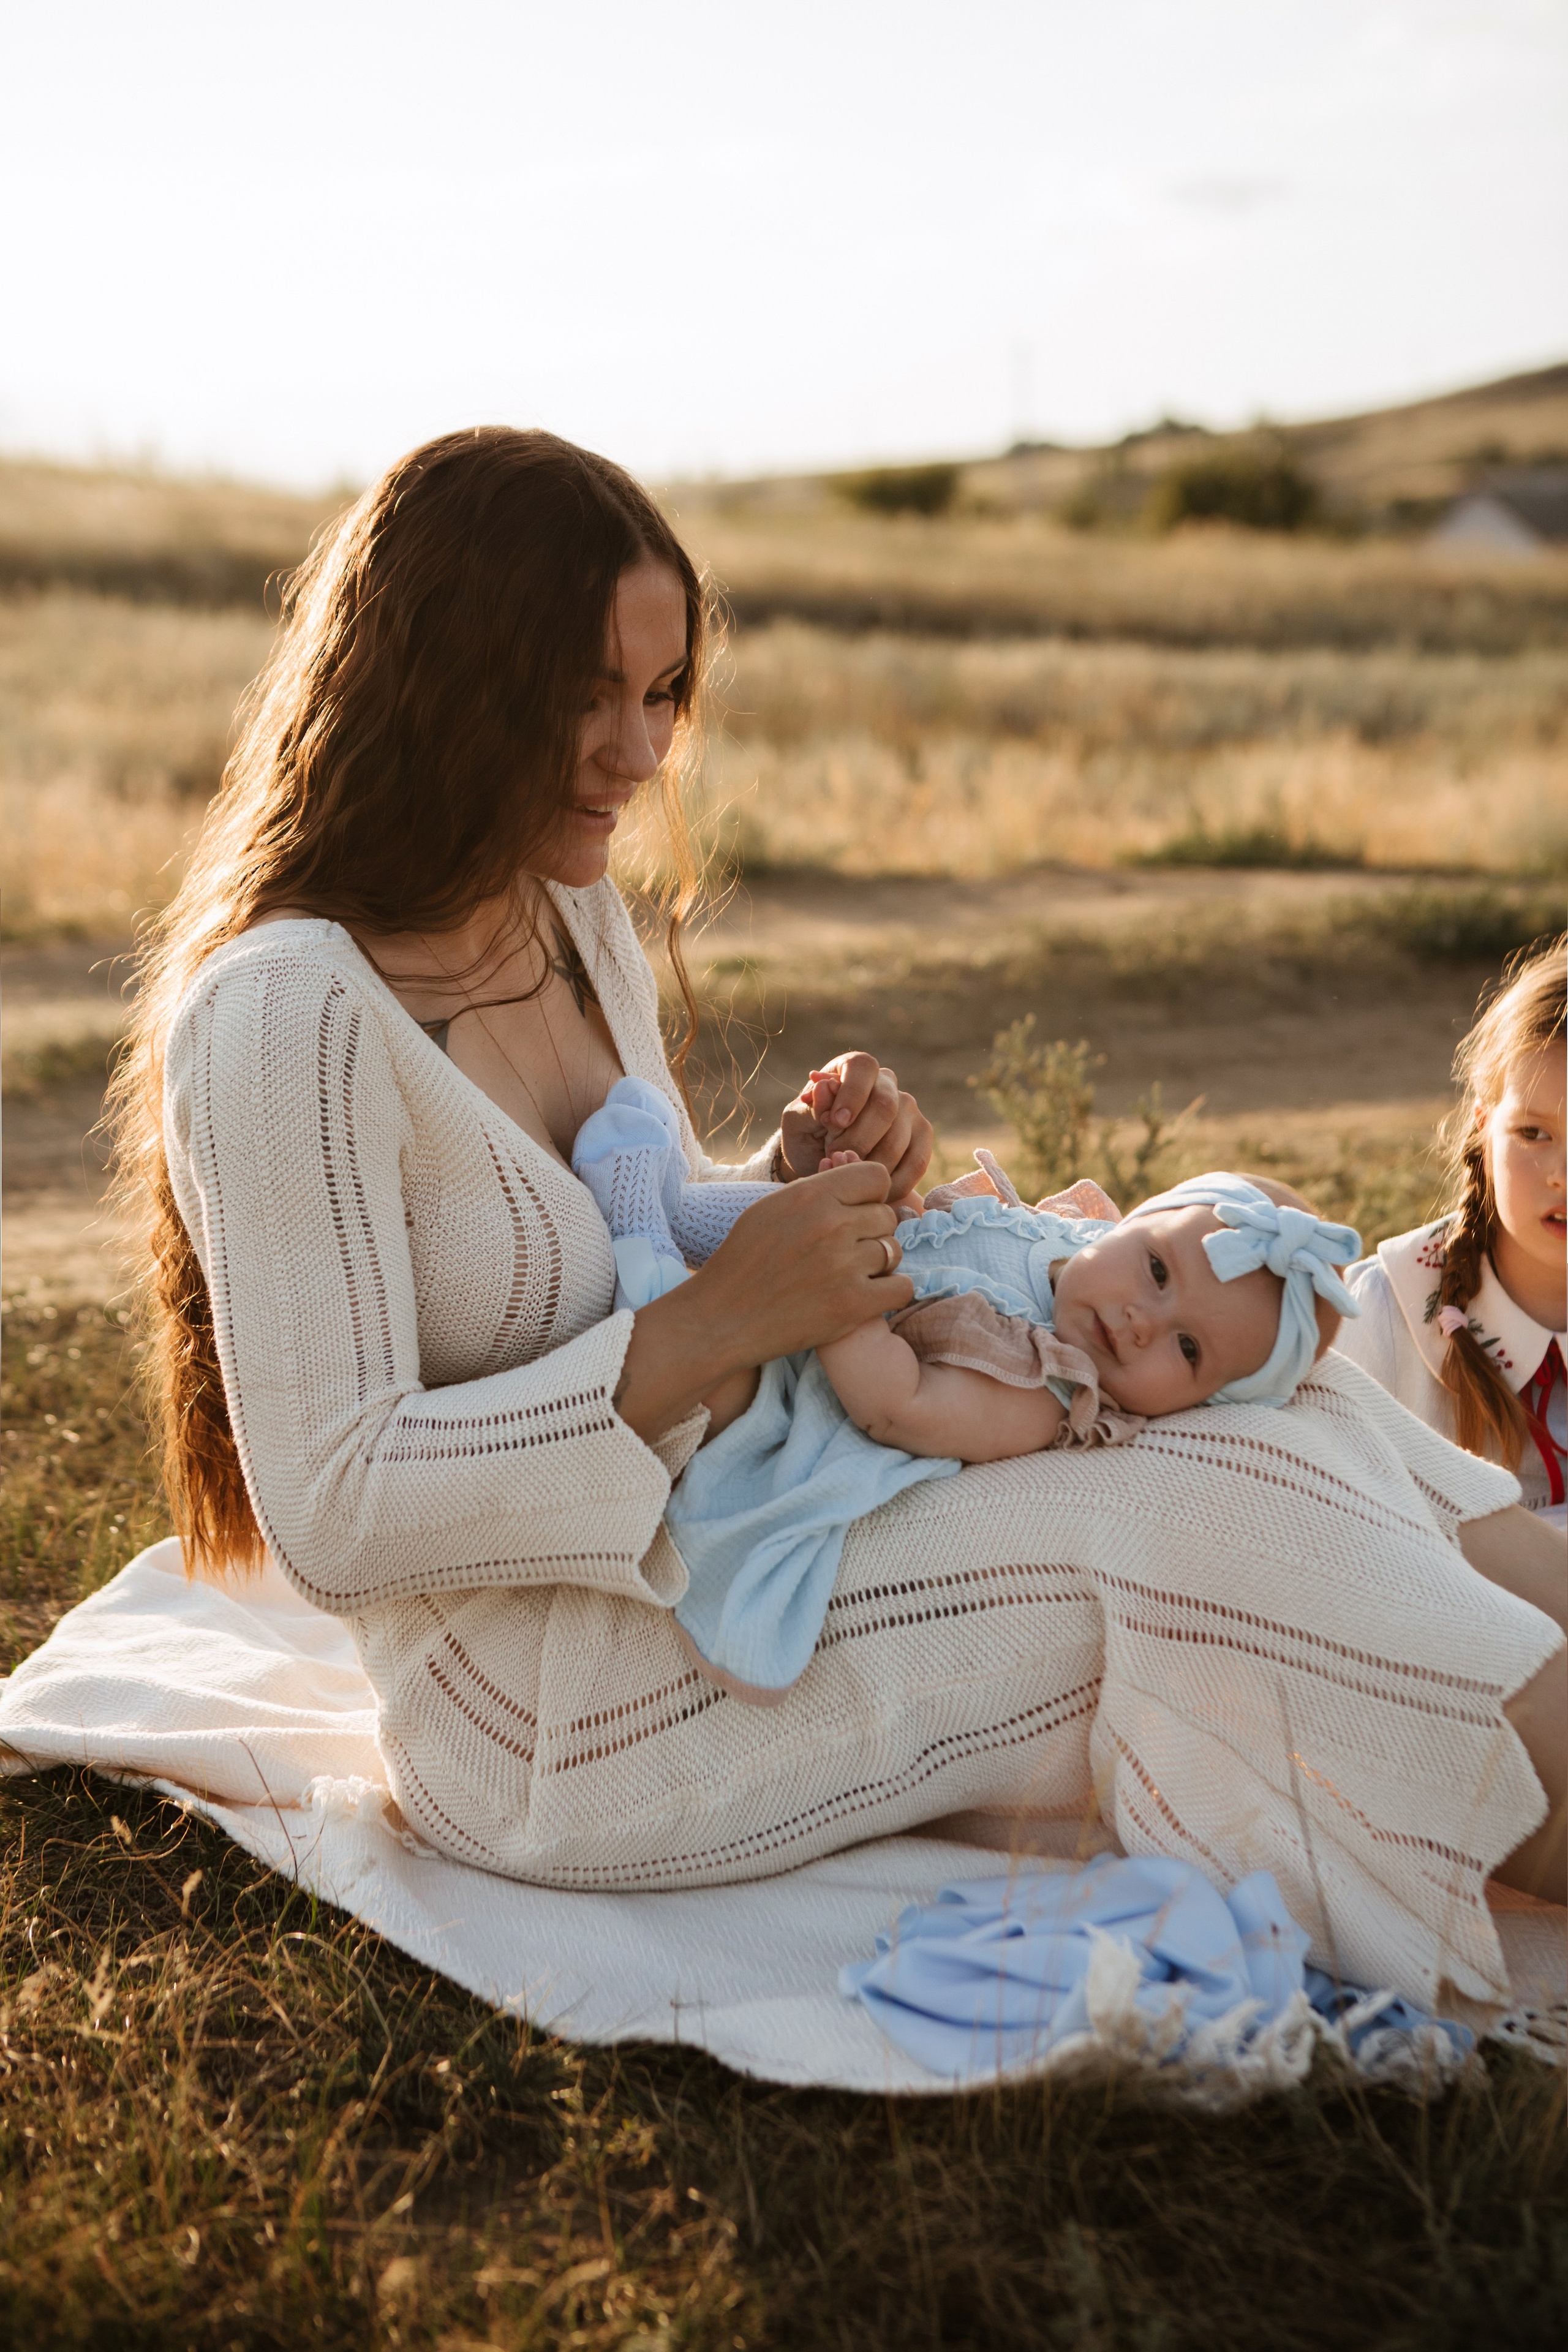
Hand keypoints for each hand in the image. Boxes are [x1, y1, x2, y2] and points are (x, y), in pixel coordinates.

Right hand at [613, 1161, 912, 1439]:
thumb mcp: (773, 1208)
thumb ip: (819, 1193)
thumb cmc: (745, 1261)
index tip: (853, 1215)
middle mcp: (832, 1224)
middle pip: (887, 1216)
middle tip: (842, 1252)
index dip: (869, 1197)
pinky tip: (864, 1296)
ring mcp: (845, 1265)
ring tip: (845, 1275)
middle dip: (870, 1233)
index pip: (877, 1178)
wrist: (721, 1319)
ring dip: (877, 1264)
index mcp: (811, 1194)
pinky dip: (889, 1292)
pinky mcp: (853, 1305)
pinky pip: (902, 1286)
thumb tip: (866, 1187)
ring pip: (895, 1251)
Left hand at [778, 1053, 932, 1198]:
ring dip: (868, 1164)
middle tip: (834, 1156)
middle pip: (885, 1106)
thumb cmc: (808, 1138)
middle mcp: (888, 1084)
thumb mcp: (798, 1122)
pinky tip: (869, 1189)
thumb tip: (823, 1085)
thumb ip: (811, 1106)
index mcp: (855, 1069)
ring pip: (898, 1139)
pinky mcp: (923, 1139)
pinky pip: (916, 1163)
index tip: (834, 1123)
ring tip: (846, 1174)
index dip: (850, 1095)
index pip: (862, 1068)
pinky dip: (891, 1183)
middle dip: (856, 1138)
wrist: (825, 1166)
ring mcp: (910, 1111)